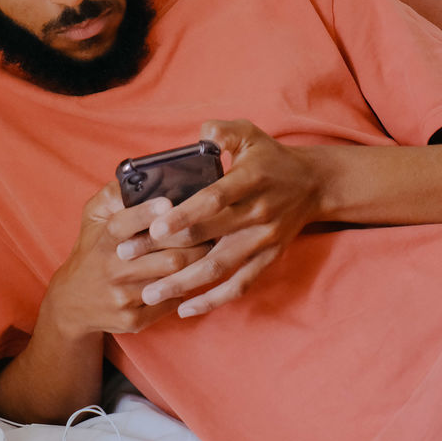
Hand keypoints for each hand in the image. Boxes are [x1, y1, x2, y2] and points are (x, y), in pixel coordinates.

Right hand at [41, 182, 212, 339]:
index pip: (124, 224)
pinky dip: (183, 289)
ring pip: (172, 280)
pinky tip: (190, 276)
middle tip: (210, 228)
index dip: (147, 213)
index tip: (168, 203)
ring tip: (209, 248)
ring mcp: (122, 297)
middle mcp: (112, 269)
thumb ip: (114, 195)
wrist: (73, 302)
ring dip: (195, 264)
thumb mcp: (94, 217)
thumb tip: (140, 174)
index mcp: (104, 239)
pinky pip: (169, 303)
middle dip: (192, 242)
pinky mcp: (131, 321)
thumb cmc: (93, 248)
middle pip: (165, 256)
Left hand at [127, 119, 326, 318]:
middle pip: (208, 237)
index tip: (154, 227)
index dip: (185, 214)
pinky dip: (213, 300)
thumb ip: (222, 131)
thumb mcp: (250, 133)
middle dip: (166, 250)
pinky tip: (184, 308)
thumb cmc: (271, 157)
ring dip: (183, 284)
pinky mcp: (268, 259)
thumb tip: (199, 135)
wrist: (314, 184)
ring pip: (220, 268)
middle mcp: (258, 213)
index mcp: (250, 180)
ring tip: (148, 293)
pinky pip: (239, 285)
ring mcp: (263, 240)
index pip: (214, 200)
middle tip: (127, 256)